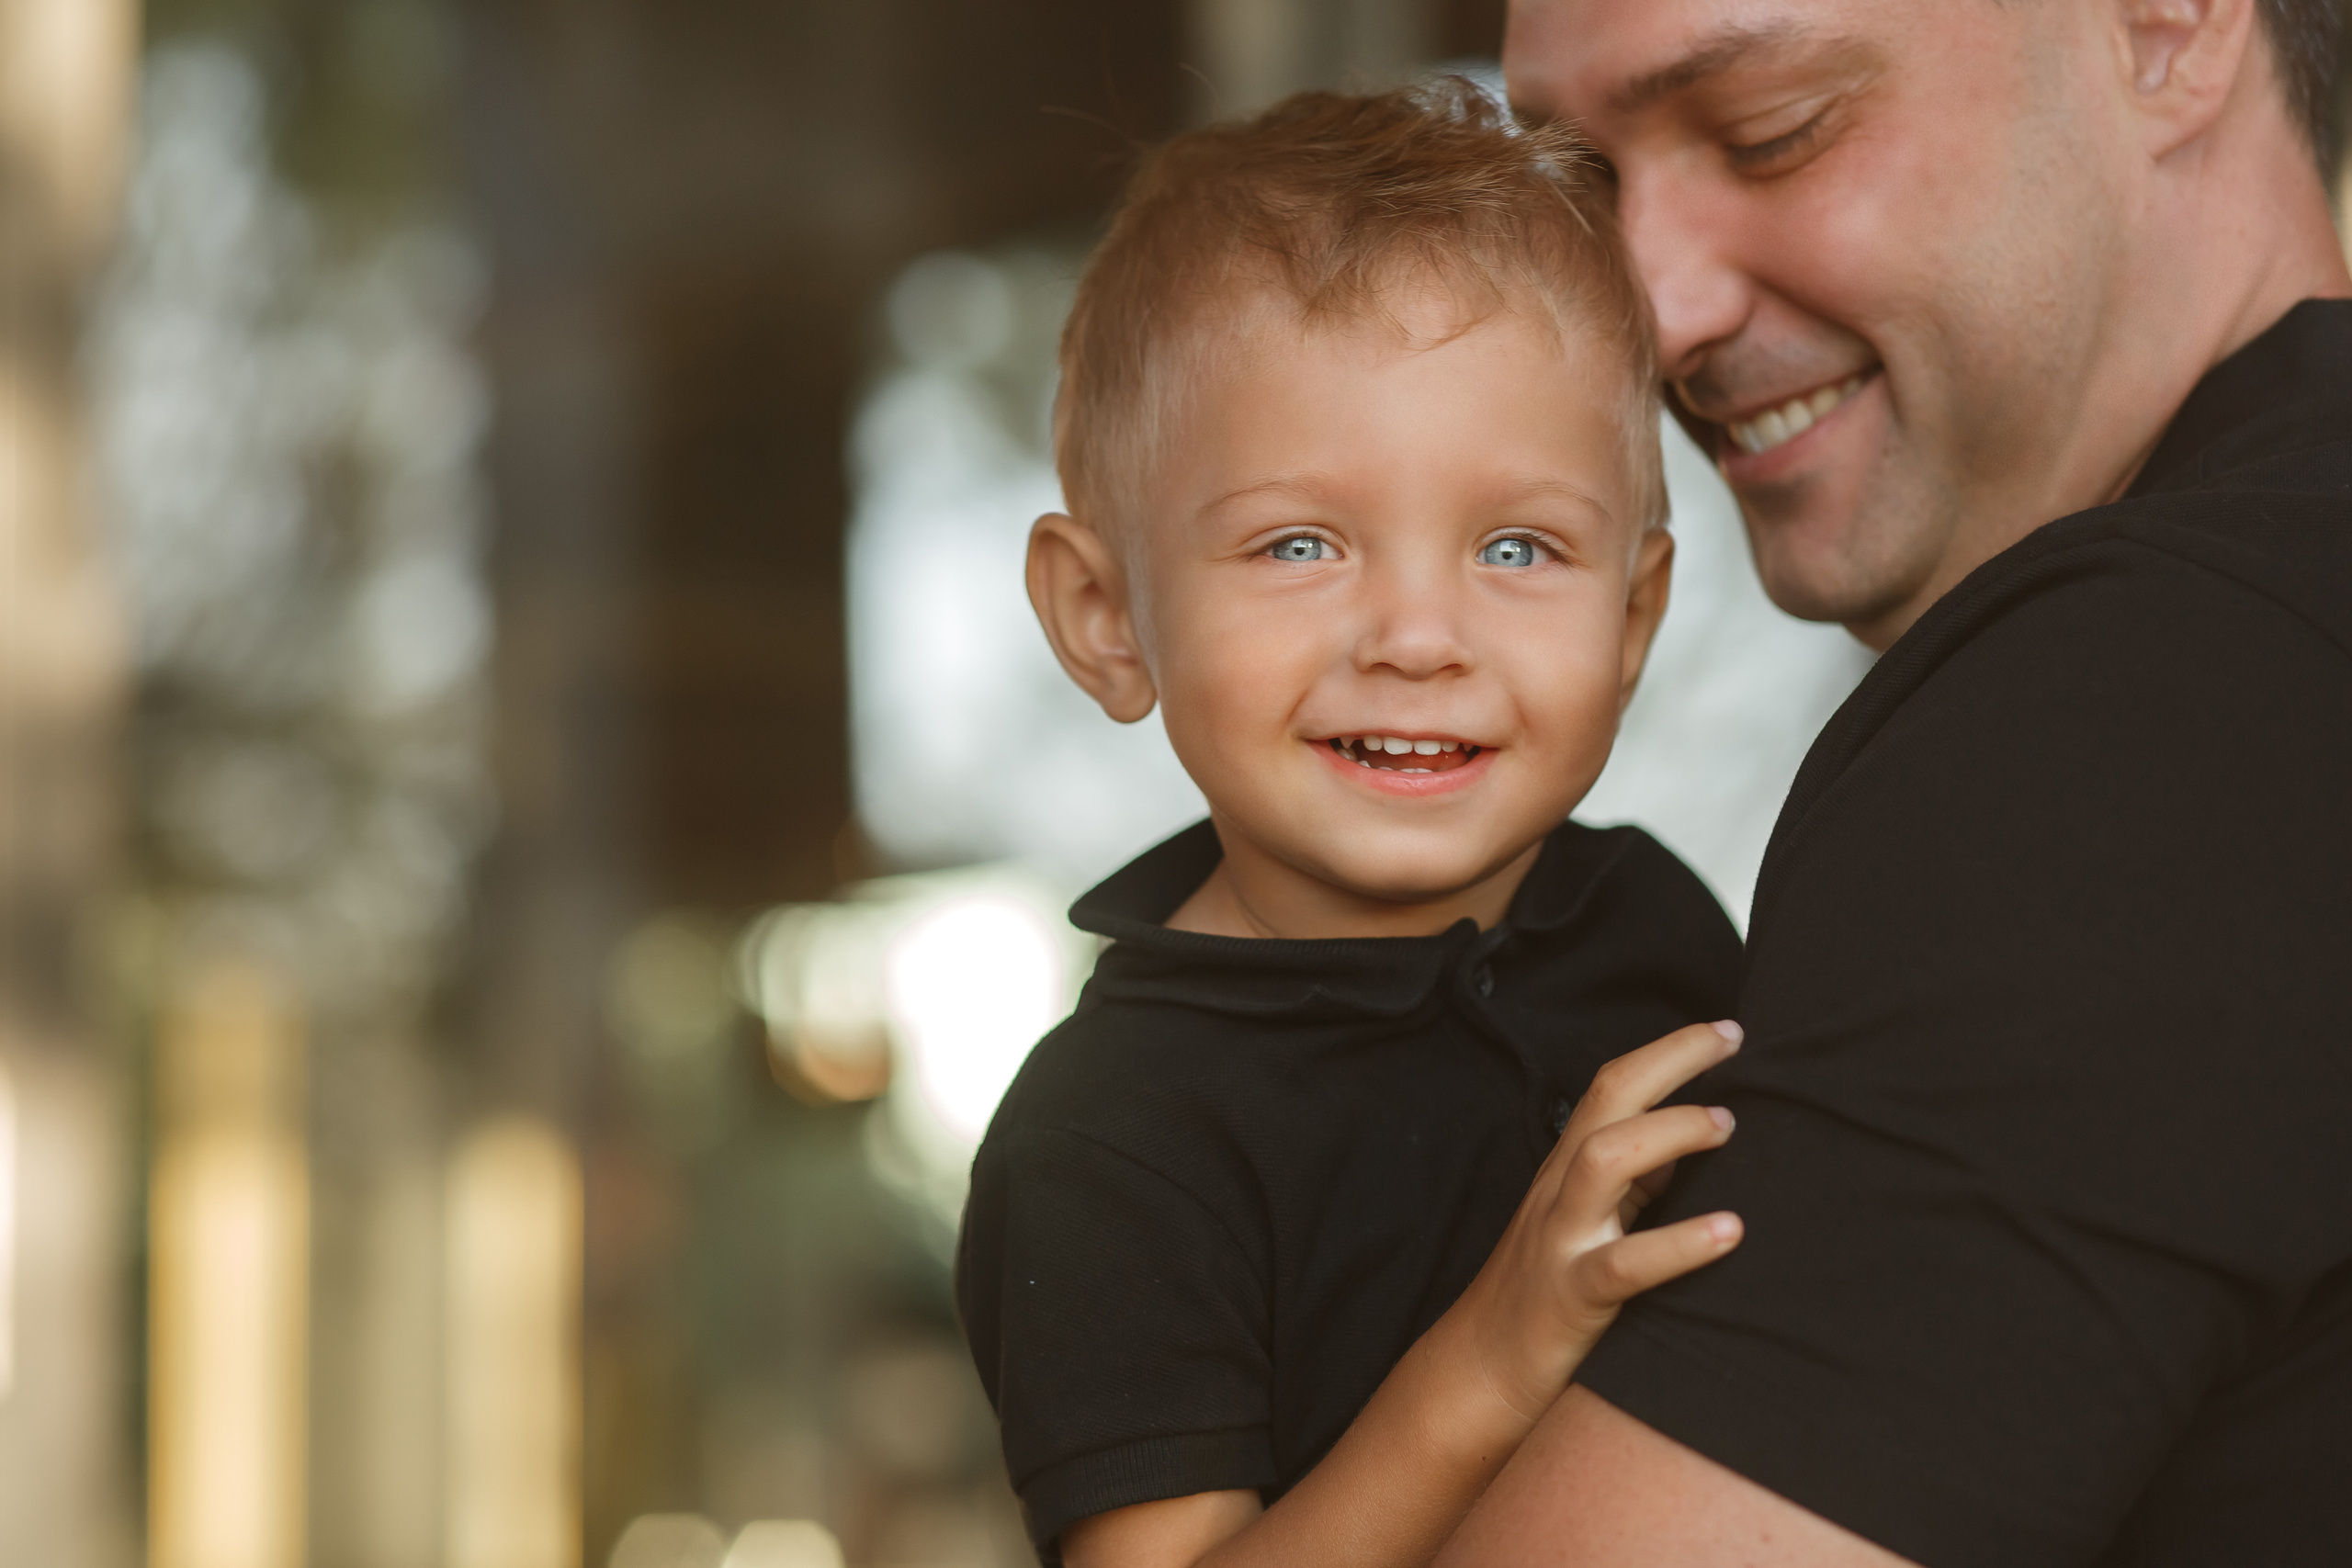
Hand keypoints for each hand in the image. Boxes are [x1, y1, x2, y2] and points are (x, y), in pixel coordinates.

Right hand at [1447, 1021, 1744, 1423]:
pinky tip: (1730, 1232)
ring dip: (1671, 1132)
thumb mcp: (1588, 1221)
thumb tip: (1698, 1138)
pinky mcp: (1572, 1296)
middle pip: (1608, 1098)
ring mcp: (1563, 1239)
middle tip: (1734, 1045)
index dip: (1670, 1050)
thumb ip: (1635, 1180)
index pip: (1613, 1085)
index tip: (1729, 1031)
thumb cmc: (1546, 1293)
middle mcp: (1561, 1190)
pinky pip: (1625, 1264)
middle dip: (1673, 1060)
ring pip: (1603, 1160)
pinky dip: (1681, 1243)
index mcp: (1567, 1169)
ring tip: (1727, 1127)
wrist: (1482, 1368)